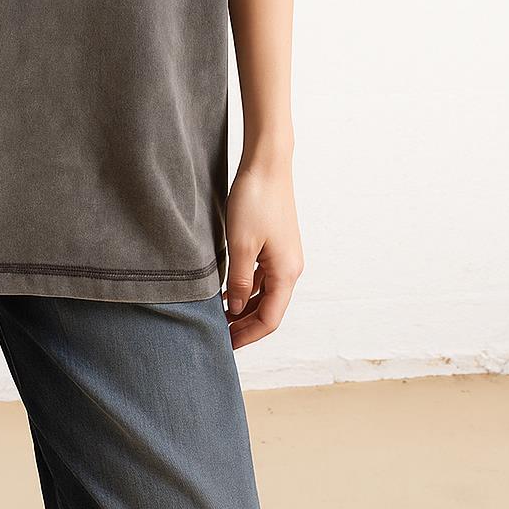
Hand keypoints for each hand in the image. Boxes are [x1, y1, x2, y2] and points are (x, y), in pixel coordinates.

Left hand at [222, 155, 303, 348]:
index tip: (224, 344)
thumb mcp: (241, 244)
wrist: (268, 164)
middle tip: (218, 335)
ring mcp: (284, 256)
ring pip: (265, 293)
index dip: (247, 335)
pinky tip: (226, 290)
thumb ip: (238, 280)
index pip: (269, 319)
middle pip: (269, 309)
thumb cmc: (255, 200)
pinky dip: (246, 288)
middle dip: (245, 325)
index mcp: (287, 272)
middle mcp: (290, 268)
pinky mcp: (276, 244)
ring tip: (219, 316)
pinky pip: (263, 276)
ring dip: (244, 307)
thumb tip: (234, 309)